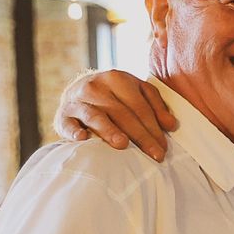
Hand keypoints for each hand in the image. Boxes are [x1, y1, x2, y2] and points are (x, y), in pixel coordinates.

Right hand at [56, 70, 176, 162]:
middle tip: (154, 154)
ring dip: (109, 130)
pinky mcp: (63, 115)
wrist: (77, 92)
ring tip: (122, 144)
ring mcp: (77, 100)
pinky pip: (68, 123)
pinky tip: (83, 139)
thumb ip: (155, 106)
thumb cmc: (114, 97)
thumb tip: (171, 124)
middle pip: (121, 113)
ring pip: (95, 116)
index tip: (163, 147)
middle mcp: (95, 86)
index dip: (153, 127)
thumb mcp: (136, 93)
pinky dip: (74, 131)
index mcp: (117, 78)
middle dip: (140, 135)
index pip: (139, 106)